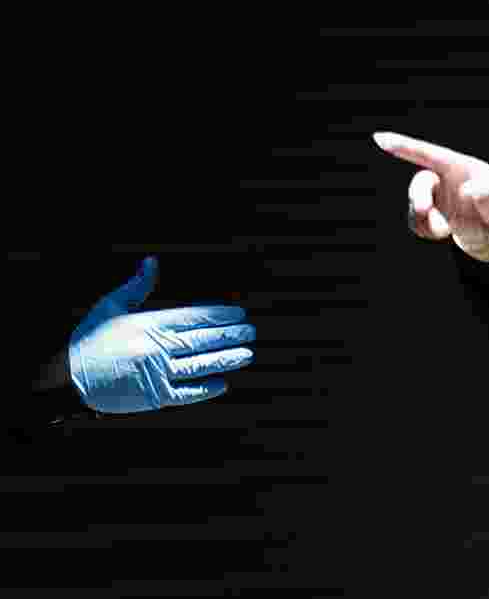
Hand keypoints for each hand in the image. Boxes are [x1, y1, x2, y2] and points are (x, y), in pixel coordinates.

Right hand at [69, 257, 256, 413]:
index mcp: (149, 324)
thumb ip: (137, 286)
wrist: (68, 378)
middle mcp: (156, 348)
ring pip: (200, 365)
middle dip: (230, 335)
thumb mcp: (111, 307)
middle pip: (203, 340)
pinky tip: (223, 383)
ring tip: (248, 354)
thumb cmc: (91, 340)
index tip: (239, 312)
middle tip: (251, 331)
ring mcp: (156, 374)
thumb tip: (152, 261)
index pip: (194, 317)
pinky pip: (186, 393)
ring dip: (226, 360)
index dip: (219, 315)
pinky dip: (206, 389)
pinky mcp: (153, 397)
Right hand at [373, 131, 488, 261]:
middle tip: (427, 213)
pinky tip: (444, 233)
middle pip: (420, 184)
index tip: (379, 139)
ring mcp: (436, 199)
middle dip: (419, 198)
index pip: (428, 153)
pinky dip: (426, 231)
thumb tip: (466, 191)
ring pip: (416, 206)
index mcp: (459, 166)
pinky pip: (417, 224)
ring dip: (423, 220)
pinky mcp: (432, 218)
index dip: (404, 146)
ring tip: (443, 231)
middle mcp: (443, 179)